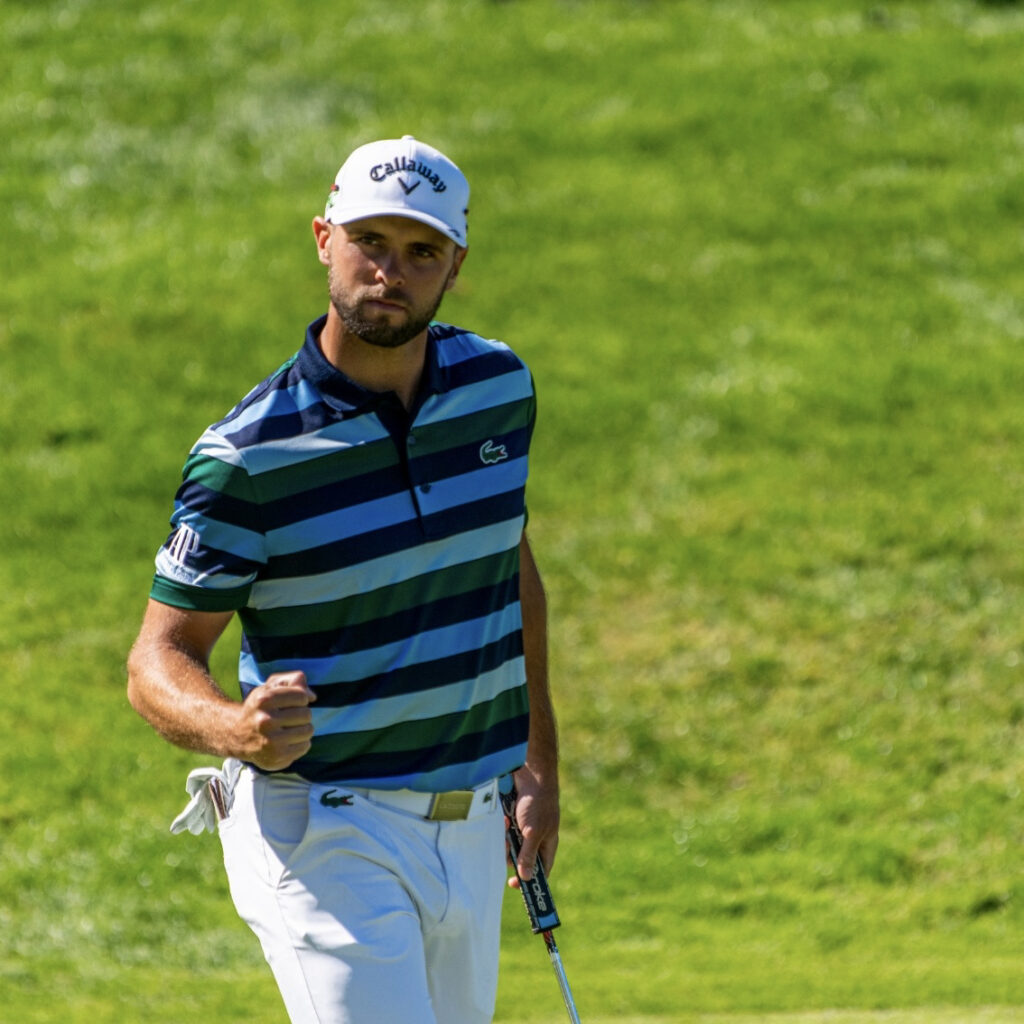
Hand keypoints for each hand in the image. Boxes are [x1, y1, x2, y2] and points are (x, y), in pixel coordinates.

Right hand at [234, 671, 316, 770]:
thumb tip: (312, 696)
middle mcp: (265, 721)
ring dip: (303, 728)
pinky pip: (305, 746)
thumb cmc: (260, 708)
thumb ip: (293, 680)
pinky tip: (287, 740)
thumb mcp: (271, 686)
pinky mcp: (276, 758)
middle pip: (306, 714)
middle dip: (302, 714)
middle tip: (289, 717)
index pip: (301, 696)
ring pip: (308, 731)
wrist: (236, 735)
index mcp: (263, 700)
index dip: (300, 698)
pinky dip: (300, 742)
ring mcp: (270, 742)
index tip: (290, 702)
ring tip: (290, 728)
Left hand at [507, 763, 559, 886]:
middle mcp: (536, 838)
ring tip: (507, 824)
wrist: (532, 775)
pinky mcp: (515, 818)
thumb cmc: (538, 803)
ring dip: (505, 837)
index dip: (529, 880)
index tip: (513, 884)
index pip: (540, 870)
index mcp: (547, 845)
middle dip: (510, 853)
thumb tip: (527, 878)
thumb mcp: (533, 832)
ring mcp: (525, 828)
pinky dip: (502, 826)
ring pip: (510, 844)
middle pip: (520, 858)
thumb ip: (529, 854)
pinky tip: (504, 817)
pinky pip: (505, 830)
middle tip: (507, 844)